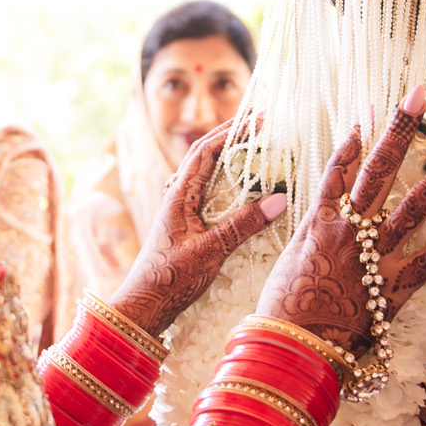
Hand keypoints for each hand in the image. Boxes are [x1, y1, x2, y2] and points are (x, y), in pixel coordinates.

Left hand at [108, 121, 289, 335]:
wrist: (145, 307)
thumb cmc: (171, 279)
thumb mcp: (211, 251)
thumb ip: (244, 225)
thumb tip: (279, 198)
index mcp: (179, 196)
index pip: (206, 151)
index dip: (232, 131)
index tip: (258, 118)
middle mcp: (179, 198)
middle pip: (207, 157)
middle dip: (233, 137)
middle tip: (262, 123)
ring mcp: (183, 212)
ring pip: (210, 176)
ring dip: (233, 159)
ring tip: (259, 147)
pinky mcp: (189, 227)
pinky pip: (212, 196)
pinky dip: (231, 184)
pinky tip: (247, 189)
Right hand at [255, 85, 425, 347]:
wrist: (291, 347)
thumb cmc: (283, 307)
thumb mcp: (291, 257)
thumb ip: (313, 228)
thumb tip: (326, 207)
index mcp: (320, 221)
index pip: (340, 167)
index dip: (357, 137)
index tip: (375, 107)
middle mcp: (351, 230)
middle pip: (380, 170)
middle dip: (402, 130)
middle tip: (424, 94)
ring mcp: (376, 256)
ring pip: (414, 204)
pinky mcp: (395, 286)